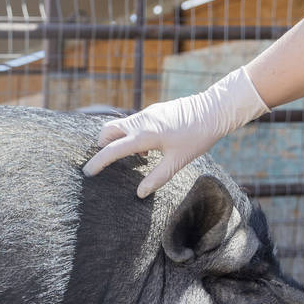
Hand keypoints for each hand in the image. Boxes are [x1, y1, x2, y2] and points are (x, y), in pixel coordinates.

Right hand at [82, 67, 268, 197]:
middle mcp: (140, 122)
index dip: (98, 162)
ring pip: (119, 125)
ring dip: (116, 140)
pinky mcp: (153, 111)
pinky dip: (129, 134)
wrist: (214, 110)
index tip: (88, 172)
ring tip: (129, 158)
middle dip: (101, 146)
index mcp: (144, 136)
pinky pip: (132, 122)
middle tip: (104, 163)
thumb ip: (157, 178)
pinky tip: (145, 149)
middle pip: (107, 131)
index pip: (112, 150)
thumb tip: (140, 193)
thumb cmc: (197, 137)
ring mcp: (146, 114)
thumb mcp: (177, 161)